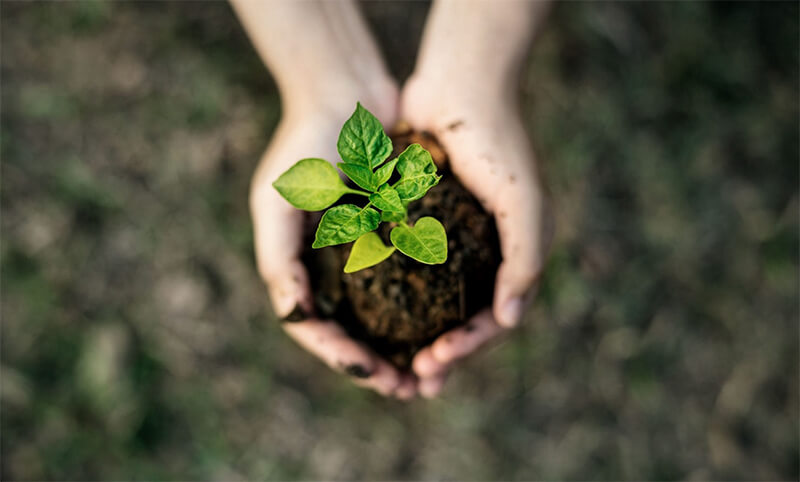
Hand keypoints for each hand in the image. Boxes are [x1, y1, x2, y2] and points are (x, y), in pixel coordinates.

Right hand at [250, 88, 416, 398]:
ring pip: (386, 315)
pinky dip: (426, 307)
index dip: (344, 359)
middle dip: (379, 366)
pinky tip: (449, 325)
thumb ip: (279, 260)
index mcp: (300, 266)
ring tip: (434, 371)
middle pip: (354, 332)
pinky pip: (412, 279)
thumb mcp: (278, 201)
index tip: (377, 376)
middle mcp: (331, 266)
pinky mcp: (395, 233)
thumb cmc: (305, 144)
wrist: (345, 91)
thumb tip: (295, 315)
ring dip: (406, 347)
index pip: (316, 329)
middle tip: (412, 390)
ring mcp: (365, 252)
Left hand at [400, 74, 553, 397]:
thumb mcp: (523, 203)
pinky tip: (376, 318)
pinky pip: (411, 271)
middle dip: (442, 355)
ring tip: (396, 365)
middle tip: (413, 383)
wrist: (462, 84)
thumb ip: (525, 261)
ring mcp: (454, 241)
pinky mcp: (423, 223)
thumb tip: (510, 320)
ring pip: (434, 304)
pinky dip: (399, 298)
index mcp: (513, 256)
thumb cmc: (498, 143)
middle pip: (463, 320)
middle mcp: (485, 254)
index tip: (434, 365)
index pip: (493, 319)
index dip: (466, 348)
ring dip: (418, 337)